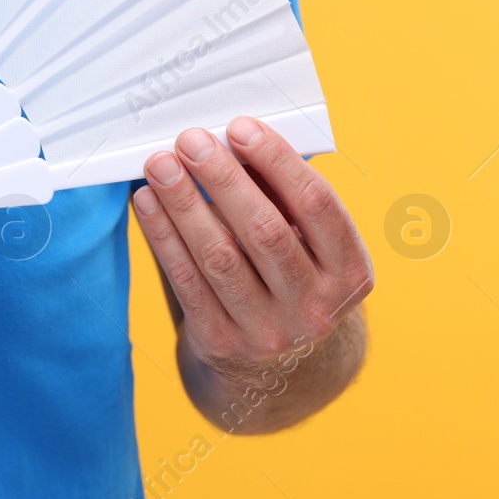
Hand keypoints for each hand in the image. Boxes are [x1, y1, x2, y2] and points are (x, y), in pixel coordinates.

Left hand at [132, 116, 372, 421]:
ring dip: (184, 203)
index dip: (277, 162)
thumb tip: (235, 140)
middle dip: (222, 178)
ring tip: (160, 164)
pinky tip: (147, 202)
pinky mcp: (223, 343)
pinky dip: (163, 237)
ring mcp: (270, 332)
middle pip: (264, 231)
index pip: (317, 205)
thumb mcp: (310, 248)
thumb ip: (283, 199)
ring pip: (219, 256)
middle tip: (189, 140)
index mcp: (351, 272)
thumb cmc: (291, 280)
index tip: (239, 127)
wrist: (281, 371)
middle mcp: (317, 308)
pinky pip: (186, 281)